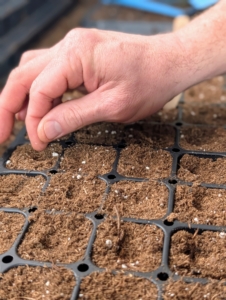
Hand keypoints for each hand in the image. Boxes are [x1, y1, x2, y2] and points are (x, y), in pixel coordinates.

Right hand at [0, 28, 184, 150]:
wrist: (170, 62)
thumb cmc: (149, 81)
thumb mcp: (113, 106)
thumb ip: (74, 117)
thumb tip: (43, 131)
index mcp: (76, 55)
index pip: (40, 90)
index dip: (32, 120)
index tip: (37, 143)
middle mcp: (69, 45)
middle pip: (24, 75)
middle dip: (9, 106)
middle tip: (2, 134)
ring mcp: (73, 47)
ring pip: (33, 71)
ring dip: (22, 97)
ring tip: (18, 122)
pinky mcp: (80, 54)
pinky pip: (49, 70)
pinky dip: (41, 90)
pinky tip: (41, 107)